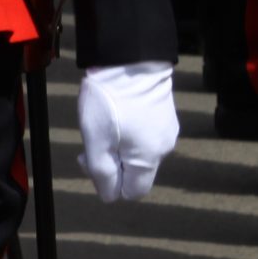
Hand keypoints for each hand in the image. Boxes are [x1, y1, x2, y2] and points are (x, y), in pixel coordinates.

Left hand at [78, 61, 177, 202]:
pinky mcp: (164, 115)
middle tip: (90, 142)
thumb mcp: (96, 139)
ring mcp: (167, 131)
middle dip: (110, 163)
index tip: (92, 161)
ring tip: (102, 124)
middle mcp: (163, 149)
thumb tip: (109, 196)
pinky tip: (116, 114)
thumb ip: (102, 171)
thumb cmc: (110, 102)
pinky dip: (128, 132)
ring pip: (138, 153)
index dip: (111, 183)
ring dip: (118, 146)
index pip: (133, 191)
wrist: (130, 61)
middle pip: (135, 172)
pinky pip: (144, 135)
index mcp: (148, 160)